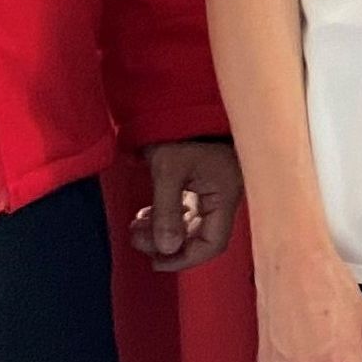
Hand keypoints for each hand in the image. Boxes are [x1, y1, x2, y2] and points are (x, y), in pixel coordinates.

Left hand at [131, 139, 238, 273]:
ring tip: (136, 227)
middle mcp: (224, 196)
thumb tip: (166, 250)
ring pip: (190, 224)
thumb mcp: (169, 170)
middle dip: (167, 243)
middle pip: (199, 236)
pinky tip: (145, 215)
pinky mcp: (200, 181)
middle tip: (136, 238)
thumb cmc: (181, 131)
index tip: (158, 262)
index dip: (186, 259)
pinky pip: (185, 209)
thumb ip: (167, 212)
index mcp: (225, 195)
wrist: (183, 99)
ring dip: (163, 231)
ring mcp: (212, 188)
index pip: (213, 243)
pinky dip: (165, 216)